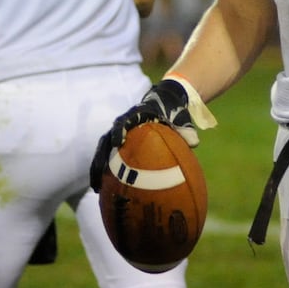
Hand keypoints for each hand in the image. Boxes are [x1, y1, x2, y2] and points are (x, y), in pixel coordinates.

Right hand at [89, 76, 217, 191]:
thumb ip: (185, 129)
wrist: (166, 100)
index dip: (119, 132)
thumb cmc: (173, 110)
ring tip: (95, 187)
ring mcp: (119, 133)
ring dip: (98, 167)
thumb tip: (193, 142)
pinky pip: (111, 156)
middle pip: (106, 141)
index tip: (117, 143)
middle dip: (100, 158)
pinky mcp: (121, 142)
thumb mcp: (181, 117)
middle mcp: (122, 124)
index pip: (124, 123)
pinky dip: (107, 170)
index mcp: (136, 115)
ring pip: (105, 151)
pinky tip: (106, 187)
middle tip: (97, 176)